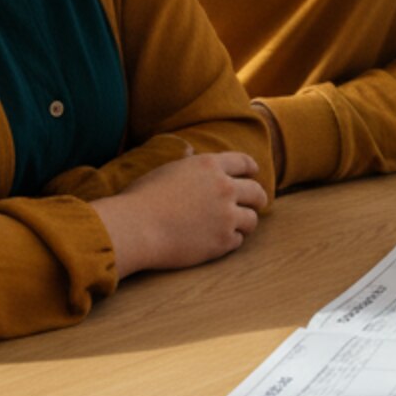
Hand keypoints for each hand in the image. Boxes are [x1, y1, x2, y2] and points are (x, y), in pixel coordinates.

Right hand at [96, 152, 266, 276]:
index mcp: (209, 166)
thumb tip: (191, 154)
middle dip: (258, 198)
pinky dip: (231, 241)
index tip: (254, 172)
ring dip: (245, 222)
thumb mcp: (166, 170)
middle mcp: (224, 188)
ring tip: (238, 226)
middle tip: (257, 203)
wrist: (137, 228)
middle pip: (256, 191)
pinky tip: (220, 241)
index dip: (250, 167)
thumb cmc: (142, 198)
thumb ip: (186, 164)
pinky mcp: (222, 241)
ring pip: (251, 219)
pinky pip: (237, 241)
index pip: (242, 162)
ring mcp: (226, 216)